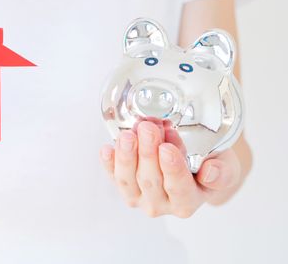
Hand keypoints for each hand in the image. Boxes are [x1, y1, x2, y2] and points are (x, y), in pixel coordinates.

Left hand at [100, 120, 241, 217]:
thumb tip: (210, 173)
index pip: (179, 188)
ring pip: (128, 179)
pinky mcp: (123, 185)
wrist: (194, 161)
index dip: (172, 168)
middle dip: (148, 152)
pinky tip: (107, 149)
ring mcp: (139, 197)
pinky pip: (112, 175)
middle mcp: (161, 204)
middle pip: (150, 180)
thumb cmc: (208, 164)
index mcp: (187, 203)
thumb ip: (221, 172)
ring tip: (129, 134)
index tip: (167, 148)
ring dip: (127, 155)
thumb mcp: (225, 166)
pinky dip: (108, 162)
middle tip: (149, 128)